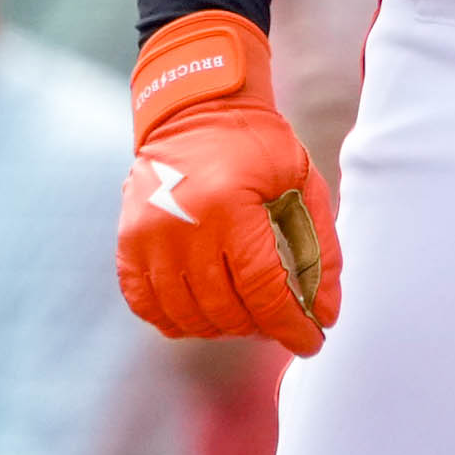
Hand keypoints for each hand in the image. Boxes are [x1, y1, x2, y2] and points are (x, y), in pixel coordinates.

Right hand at [120, 12, 341, 356]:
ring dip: (224, 327)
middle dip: (261, 326)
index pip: (262, 290)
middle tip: (283, 321)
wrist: (195, 112)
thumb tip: (326, 310)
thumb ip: (318, 248)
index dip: (290, 324)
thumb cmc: (255, 145)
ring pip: (187, 316)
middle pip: (224, 309)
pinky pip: (147, 305)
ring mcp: (147, 239)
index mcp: (230, 209)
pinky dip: (178, 320)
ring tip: (249, 315)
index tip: (311, 342)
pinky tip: (205, 314)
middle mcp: (181, 228)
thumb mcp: (302, 183)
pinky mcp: (128, 244)